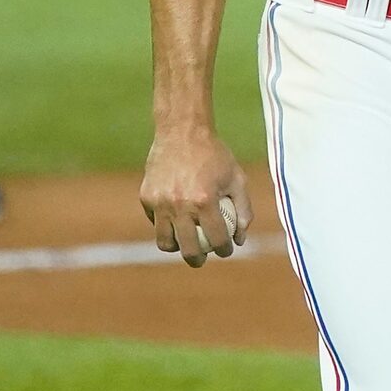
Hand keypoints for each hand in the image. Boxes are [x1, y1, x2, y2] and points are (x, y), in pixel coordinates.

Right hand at [139, 124, 250, 266]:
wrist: (182, 130)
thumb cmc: (214, 154)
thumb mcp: (237, 178)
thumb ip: (243, 209)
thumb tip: (240, 238)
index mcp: (204, 201)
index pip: (216, 240)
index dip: (224, 250)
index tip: (226, 249)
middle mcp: (180, 205)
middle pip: (188, 249)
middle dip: (198, 260)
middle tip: (202, 258)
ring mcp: (160, 202)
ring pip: (165, 241)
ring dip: (176, 247)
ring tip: (184, 245)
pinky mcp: (146, 197)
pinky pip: (155, 221)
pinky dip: (165, 225)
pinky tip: (174, 221)